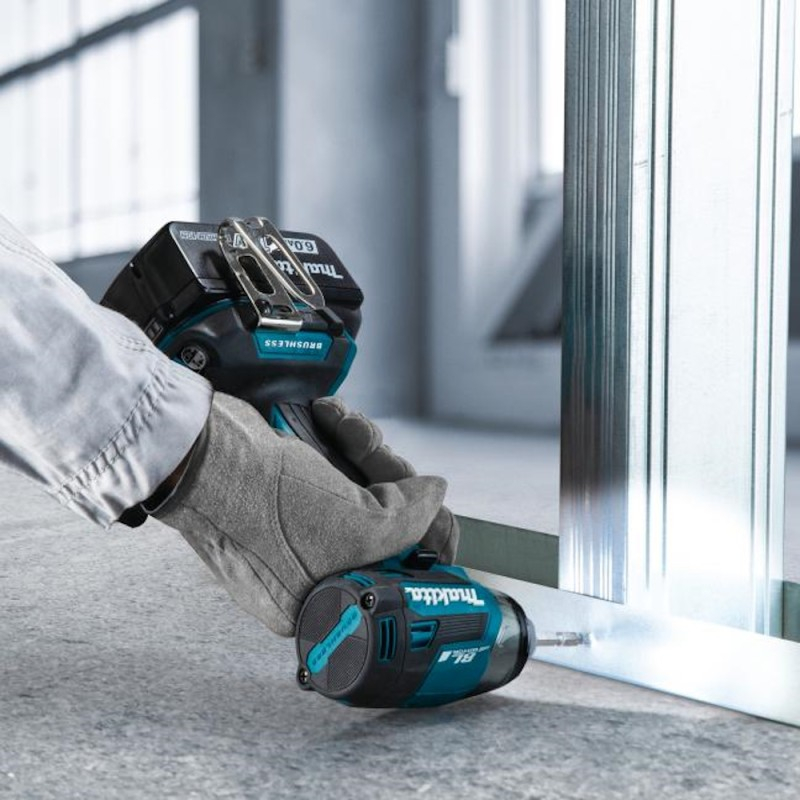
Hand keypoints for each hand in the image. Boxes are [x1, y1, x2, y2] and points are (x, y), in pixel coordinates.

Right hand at [155, 392, 446, 635]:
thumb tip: (437, 497)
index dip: (427, 545)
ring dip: (367, 450)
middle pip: (388, 525)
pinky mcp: (294, 485)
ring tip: (346, 432)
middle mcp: (311, 567)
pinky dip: (344, 435)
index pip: (397, 576)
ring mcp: (301, 524)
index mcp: (322, 601)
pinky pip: (340, 462)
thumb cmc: (262, 504)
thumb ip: (412, 520)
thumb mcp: (358, 528)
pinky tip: (330, 418)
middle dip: (394, 485)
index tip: (444, 523)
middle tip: (382, 466)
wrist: (201, 452)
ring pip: (366, 486)